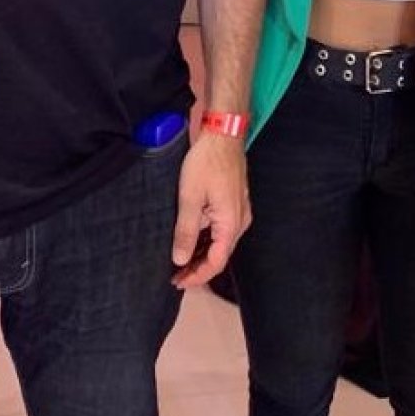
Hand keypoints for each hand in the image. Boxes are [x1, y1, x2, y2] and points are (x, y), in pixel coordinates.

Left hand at [171, 130, 250, 288]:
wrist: (223, 134)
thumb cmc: (207, 163)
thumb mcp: (190, 197)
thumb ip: (186, 231)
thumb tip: (180, 259)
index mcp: (231, 224)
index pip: (216, 262)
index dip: (197, 276)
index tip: (178, 281)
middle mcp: (240, 221)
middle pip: (221, 255)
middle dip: (199, 268)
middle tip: (175, 276)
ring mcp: (239, 211)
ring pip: (221, 243)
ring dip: (202, 254)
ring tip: (180, 262)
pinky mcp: (234, 203)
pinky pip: (221, 230)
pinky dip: (207, 240)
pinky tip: (192, 241)